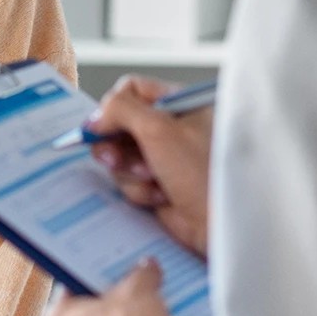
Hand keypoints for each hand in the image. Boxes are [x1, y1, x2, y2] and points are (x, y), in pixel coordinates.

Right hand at [85, 76, 211, 255]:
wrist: (221, 224)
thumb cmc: (204, 172)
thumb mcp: (159, 128)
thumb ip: (121, 110)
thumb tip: (95, 117)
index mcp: (178, 104)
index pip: (132, 91)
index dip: (112, 109)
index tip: (100, 128)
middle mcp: (172, 128)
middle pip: (120, 126)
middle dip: (116, 146)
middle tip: (115, 159)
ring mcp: (164, 158)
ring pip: (120, 157)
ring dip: (131, 172)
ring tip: (154, 180)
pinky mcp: (159, 185)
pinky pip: (130, 182)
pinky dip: (140, 191)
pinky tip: (162, 197)